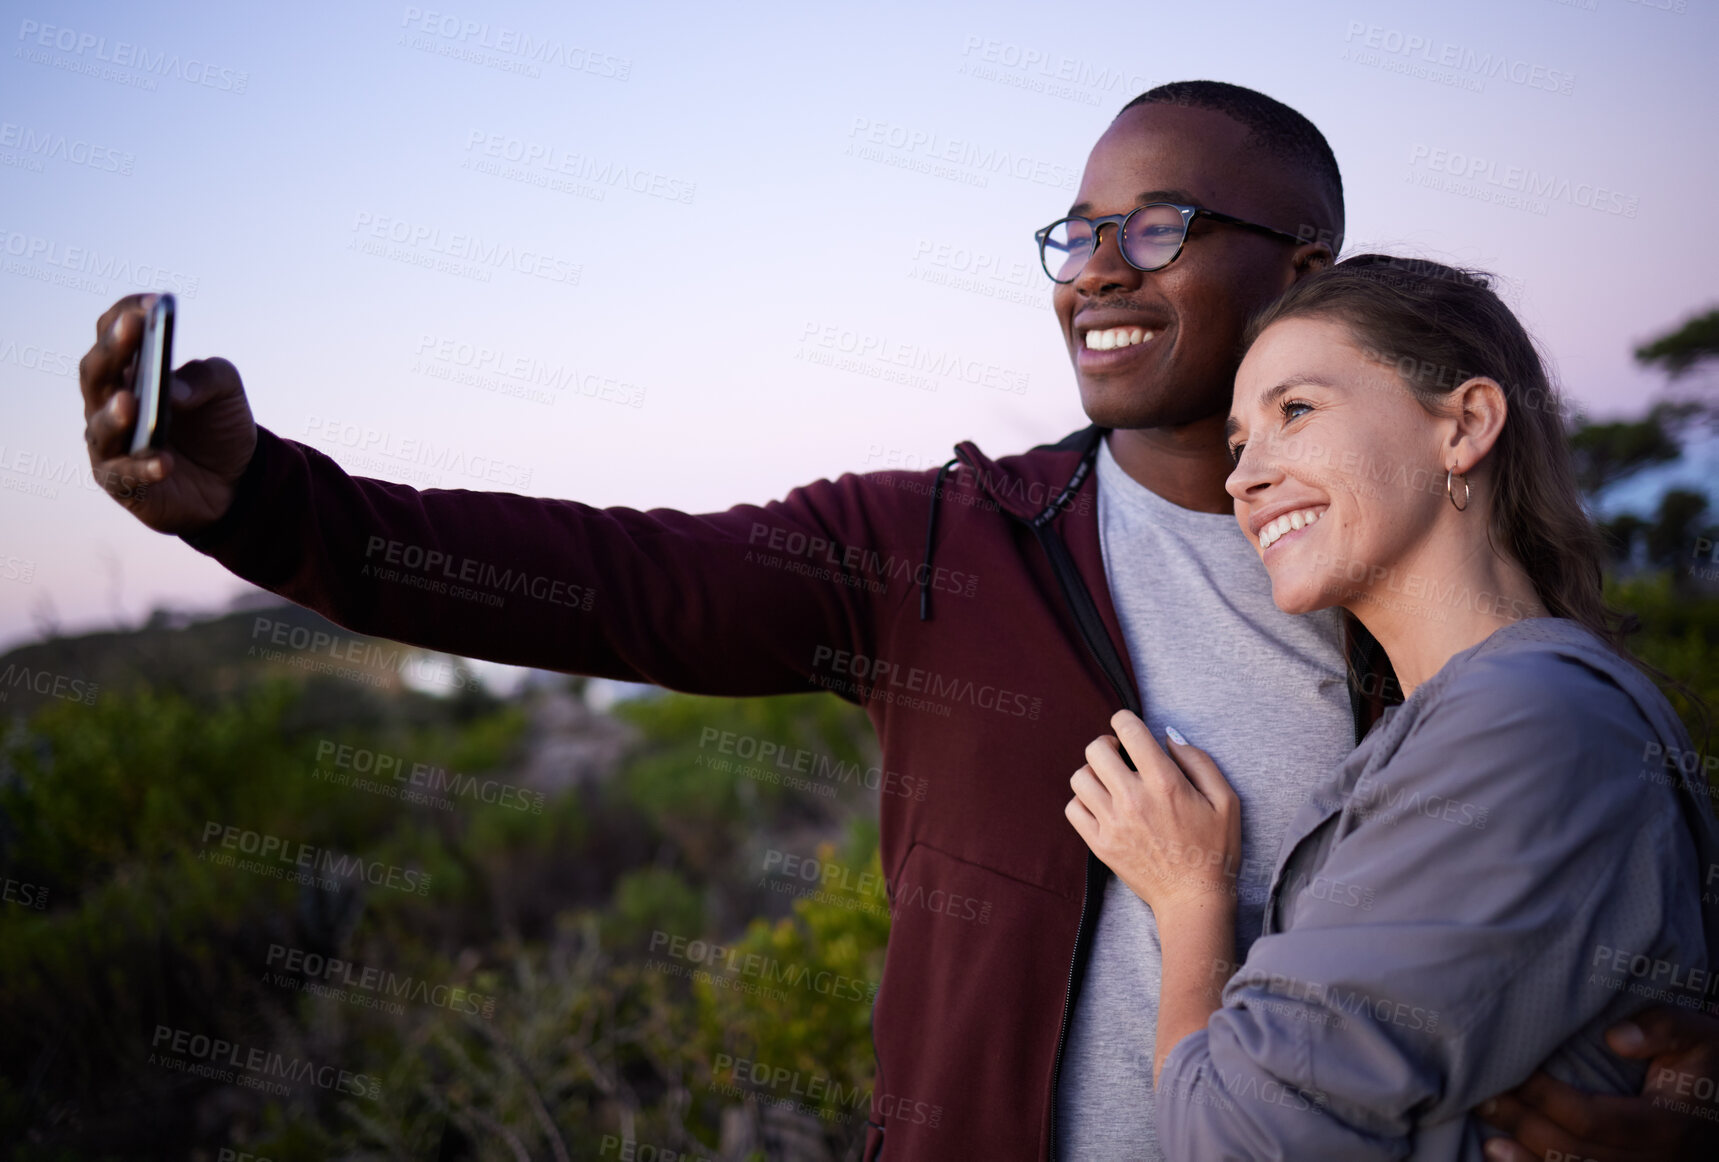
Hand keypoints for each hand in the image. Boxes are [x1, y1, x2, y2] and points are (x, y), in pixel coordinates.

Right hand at [80, 293, 256, 534]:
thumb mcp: (226, 391)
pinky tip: (164, 461)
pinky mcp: (120, 483)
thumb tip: (174, 390)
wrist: (239, 481)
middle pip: (98, 372)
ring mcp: (109, 443)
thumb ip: (207, 378)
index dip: (128, 314)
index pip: (113, 332)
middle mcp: (109, 402)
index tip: (153, 302)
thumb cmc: (219, 426)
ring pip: (100, 425)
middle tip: (133, 328)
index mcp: (130, 370)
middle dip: (114, 349)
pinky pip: (126, 475)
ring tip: (131, 402)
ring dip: (115, 413)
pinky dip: (144, 467)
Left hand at [1065, 710, 1240, 915]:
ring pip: (1080, 777)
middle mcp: (1133, 799)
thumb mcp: (1225, 799)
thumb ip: (1198, 761)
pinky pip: (1073, 809)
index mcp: (1164, 782)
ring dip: (1093, 772)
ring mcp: (1113, 823)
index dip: (1125, 721)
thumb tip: (1168, 737)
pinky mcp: (1100, 844)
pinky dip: (1083, 801)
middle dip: (1107, 744)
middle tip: (1120, 754)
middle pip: (1095, 749)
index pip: (1128, 730)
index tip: (1129, 728)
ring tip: (1110, 781)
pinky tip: (1101, 805)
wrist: (1194, 898)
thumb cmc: (1215, 849)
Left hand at [1475, 1005, 1718, 1160]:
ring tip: (1489, 1140)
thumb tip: (1615, 1038)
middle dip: (1525, 1126)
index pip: (1592, 1119)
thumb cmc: (1708, 1059)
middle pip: (1577, 1152)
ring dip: (1529, 1161)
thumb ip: (1663, 1028)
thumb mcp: (1700, 1033)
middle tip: (1483, 1100)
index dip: (1547, 1099)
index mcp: (1668, 1126)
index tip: (1514, 1073)